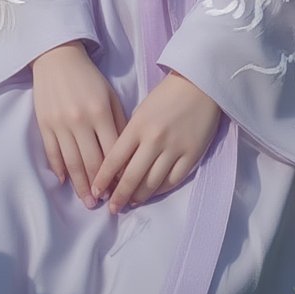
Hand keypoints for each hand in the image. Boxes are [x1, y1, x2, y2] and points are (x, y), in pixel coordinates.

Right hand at [31, 42, 127, 208]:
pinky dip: (60, 169)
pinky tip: (66, 182)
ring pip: (72, 163)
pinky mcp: (44, 124)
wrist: (57, 57)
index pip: (112, 152)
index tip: (122, 189)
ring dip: (80, 185)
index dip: (117, 173)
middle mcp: (80, 121)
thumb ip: (118, 122)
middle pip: (91, 162)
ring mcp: (60, 124)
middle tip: (104, 204)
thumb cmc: (89, 77)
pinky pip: (53, 153)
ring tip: (87, 202)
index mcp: (100, 112)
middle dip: (99, 187)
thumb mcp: (110, 95)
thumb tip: (125, 153)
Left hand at [91, 71, 221, 213]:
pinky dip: (161, 190)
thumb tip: (118, 167)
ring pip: (152, 183)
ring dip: (139, 197)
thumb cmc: (165, 96)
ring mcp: (174, 148)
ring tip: (132, 202)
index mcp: (137, 126)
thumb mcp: (141, 111)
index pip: (114, 160)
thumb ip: (130, 137)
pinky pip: (173, 180)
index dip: (103, 180)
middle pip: (131, 177)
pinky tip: (153, 193)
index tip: (96, 192)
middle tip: (112, 209)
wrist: (198, 84)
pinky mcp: (192, 154)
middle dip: (119, 196)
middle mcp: (154, 139)